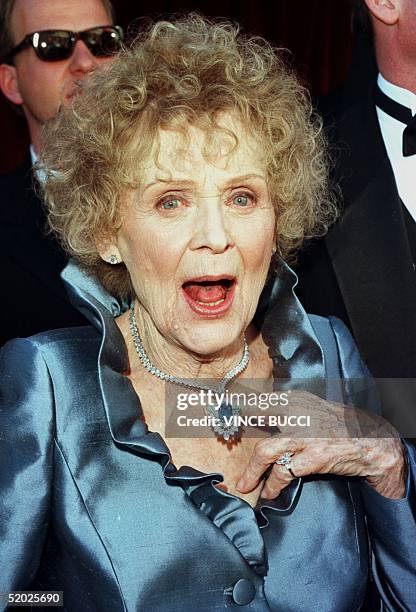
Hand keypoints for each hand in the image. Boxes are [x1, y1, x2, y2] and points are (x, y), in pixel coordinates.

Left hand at [236, 390, 406, 499]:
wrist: (370, 442)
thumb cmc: (335, 428)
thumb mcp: (310, 411)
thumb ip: (283, 413)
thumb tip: (251, 417)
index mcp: (294, 399)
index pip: (258, 400)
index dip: (236, 408)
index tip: (219, 413)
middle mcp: (297, 412)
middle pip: (254, 421)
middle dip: (235, 431)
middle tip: (226, 448)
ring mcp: (305, 434)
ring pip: (265, 452)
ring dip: (252, 473)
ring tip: (245, 485)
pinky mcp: (313, 456)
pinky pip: (284, 473)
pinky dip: (273, 485)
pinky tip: (270, 493)